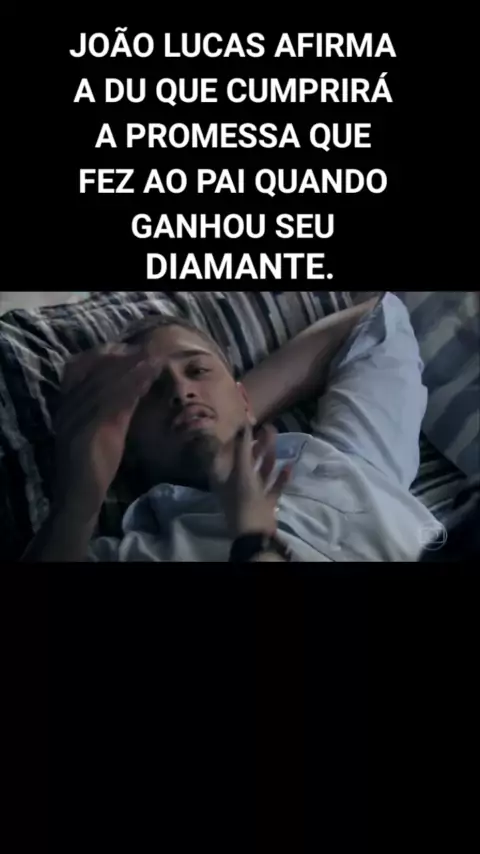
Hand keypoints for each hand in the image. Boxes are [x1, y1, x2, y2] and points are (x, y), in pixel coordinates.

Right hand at [53, 344, 156, 517]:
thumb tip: (139, 383)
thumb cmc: (94, 466)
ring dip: (131, 370)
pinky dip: (130, 388)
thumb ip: (119, 407)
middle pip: (96, 373)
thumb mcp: (108, 429)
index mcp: (69, 405)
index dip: (110, 356)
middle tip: (150, 349)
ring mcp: (75, 419)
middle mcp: (69, 407)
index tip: (136, 349)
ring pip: (105, 385)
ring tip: (154, 359)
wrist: (80, 498)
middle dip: (124, 359)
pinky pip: (110, 404)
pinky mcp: (86, 433)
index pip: (85, 369)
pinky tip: (147, 380)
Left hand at [211, 423, 291, 538]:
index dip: (237, 438)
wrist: (254, 531)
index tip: (249, 424)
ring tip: (279, 441)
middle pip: (246, 460)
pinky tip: (289, 466)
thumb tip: (245, 425)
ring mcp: (251, 493)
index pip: (227, 452)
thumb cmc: (243, 498)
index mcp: (223, 476)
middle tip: (270, 428)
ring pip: (261, 470)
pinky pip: (273, 485)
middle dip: (258, 444)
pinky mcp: (265, 502)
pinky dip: (280, 476)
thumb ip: (243, 447)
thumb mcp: (241, 470)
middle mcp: (235, 482)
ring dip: (270, 456)